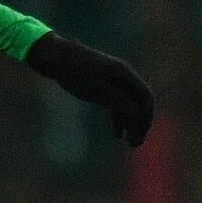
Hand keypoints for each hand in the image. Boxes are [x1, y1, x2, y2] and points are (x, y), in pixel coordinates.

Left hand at [23, 31, 153, 147]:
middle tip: (135, 145)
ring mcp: (113, 80)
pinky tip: (117, 134)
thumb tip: (139, 111)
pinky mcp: (102, 84)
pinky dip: (118, 118)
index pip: (145, 97)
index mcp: (124, 74)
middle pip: (139, 102)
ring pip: (128, 104)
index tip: (139, 135)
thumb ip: (118, 100)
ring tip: (129, 143)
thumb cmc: (74, 73)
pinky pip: (117, 103)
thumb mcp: (95, 89)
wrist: (56, 58)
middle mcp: (123, 76)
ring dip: (130, 124)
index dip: (145, 117)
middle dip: (139, 124)